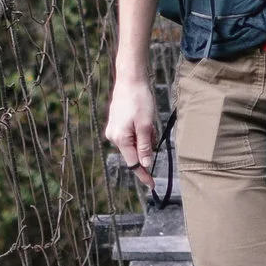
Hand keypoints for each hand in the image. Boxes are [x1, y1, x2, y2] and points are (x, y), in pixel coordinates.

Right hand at [106, 75, 158, 189]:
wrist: (130, 79)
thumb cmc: (139, 100)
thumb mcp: (146, 125)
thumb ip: (145, 146)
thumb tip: (145, 164)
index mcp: (120, 139)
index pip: (133, 164)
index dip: (144, 175)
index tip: (152, 185)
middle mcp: (113, 137)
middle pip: (133, 153)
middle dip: (146, 147)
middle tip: (152, 129)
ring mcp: (113, 130)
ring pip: (133, 143)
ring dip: (144, 138)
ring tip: (147, 120)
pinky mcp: (116, 123)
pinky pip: (130, 135)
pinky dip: (139, 132)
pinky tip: (143, 118)